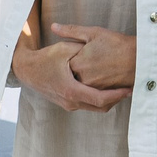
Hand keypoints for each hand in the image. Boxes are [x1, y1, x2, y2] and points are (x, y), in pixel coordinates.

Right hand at [12, 35, 128, 112]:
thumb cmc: (45, 58)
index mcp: (72, 90)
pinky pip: (87, 104)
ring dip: (108, 99)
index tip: (129, 89)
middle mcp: (71, 101)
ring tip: (121, 88)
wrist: (27, 70)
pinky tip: (105, 88)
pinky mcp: (66, 103)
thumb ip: (83, 50)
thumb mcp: (65, 49)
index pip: (101, 99)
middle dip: (117, 99)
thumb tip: (103, 49)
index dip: (117, 95)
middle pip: (101, 107)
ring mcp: (68, 104)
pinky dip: (98, 99)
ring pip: (94, 107)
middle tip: (130, 88)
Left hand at [49, 22, 136, 89]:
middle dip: (77, 68)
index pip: (65, 63)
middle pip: (73, 75)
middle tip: (91, 60)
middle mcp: (83, 78)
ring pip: (83, 83)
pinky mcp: (103, 93)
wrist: (139, 59)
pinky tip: (103, 73)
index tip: (80, 52)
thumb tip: (53, 26)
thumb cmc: (117, 43)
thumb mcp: (93, 32)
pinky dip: (96, 83)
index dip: (71, 57)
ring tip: (98, 66)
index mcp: (77, 63)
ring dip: (86, 76)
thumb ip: (71, 31)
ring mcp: (93, 88)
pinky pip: (93, 90)